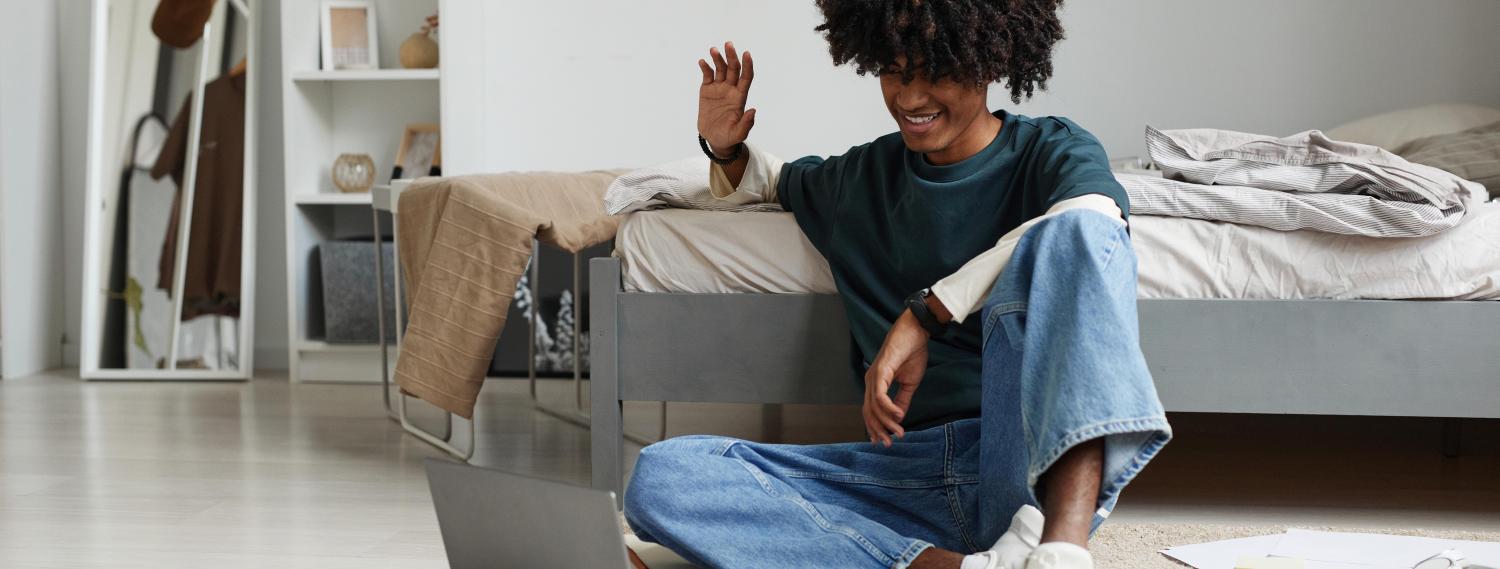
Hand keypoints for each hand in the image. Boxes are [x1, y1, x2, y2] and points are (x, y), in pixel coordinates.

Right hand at [697, 41, 754, 155]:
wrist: (714, 139)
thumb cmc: (728, 137)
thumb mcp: (738, 134)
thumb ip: (746, 124)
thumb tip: (753, 110)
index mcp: (740, 97)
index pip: (746, 77)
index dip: (747, 65)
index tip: (747, 54)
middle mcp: (730, 90)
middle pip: (733, 69)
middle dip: (732, 56)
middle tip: (729, 44)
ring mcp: (719, 89)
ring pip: (720, 69)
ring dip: (718, 58)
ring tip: (714, 50)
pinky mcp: (707, 90)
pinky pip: (707, 75)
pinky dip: (705, 67)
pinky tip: (702, 62)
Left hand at [863, 309, 928, 446]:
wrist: (915, 332)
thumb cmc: (911, 353)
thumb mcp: (909, 383)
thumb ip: (902, 400)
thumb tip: (899, 418)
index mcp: (875, 384)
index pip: (870, 411)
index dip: (876, 427)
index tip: (885, 441)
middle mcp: (870, 381)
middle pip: (868, 412)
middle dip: (878, 430)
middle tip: (889, 444)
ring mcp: (874, 376)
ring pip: (874, 407)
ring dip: (886, 422)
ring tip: (899, 432)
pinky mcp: (881, 371)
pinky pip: (880, 395)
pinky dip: (888, 408)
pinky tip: (899, 416)